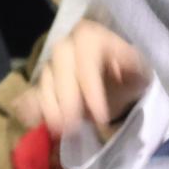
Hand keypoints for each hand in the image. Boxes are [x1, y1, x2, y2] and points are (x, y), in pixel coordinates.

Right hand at [14, 20, 149, 141]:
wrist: (117, 79)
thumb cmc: (128, 74)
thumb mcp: (138, 70)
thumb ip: (133, 68)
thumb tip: (124, 67)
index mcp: (91, 37)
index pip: (86, 57)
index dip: (90, 87)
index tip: (100, 116)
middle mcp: (68, 44)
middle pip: (59, 64)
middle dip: (66, 97)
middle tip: (74, 126)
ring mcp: (53, 63)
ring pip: (45, 79)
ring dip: (50, 106)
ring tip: (61, 131)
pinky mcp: (43, 82)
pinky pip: (31, 91)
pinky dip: (30, 105)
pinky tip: (33, 120)